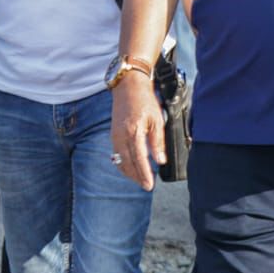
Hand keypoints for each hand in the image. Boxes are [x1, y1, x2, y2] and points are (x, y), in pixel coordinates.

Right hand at [112, 75, 164, 190]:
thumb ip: (157, 141)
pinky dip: (123, 164)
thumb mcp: (157, 120)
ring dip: (129, 172)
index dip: (144, 174)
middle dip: (136, 176)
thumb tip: (160, 161)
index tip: (149, 185)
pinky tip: (131, 167)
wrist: (128, 87)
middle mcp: (121, 136)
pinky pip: (116, 154)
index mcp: (133, 132)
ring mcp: (115, 136)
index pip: (139, 159)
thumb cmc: (145, 100)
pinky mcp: (113, 135)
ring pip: (120, 161)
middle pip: (127, 163)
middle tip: (146, 185)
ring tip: (140, 179)